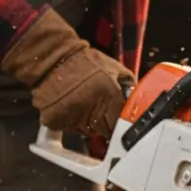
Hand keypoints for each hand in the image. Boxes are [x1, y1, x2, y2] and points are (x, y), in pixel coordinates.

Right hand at [1, 9, 134, 137]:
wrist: (52, 58)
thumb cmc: (84, 61)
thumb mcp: (114, 68)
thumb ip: (129, 85)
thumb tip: (137, 99)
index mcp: (108, 97)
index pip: (122, 124)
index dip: (123, 124)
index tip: (121, 121)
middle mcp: (91, 110)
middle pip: (106, 132)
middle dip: (107, 124)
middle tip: (102, 111)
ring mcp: (72, 118)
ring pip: (88, 132)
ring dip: (89, 123)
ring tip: (85, 104)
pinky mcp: (55, 122)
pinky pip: (69, 129)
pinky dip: (72, 122)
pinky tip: (71, 106)